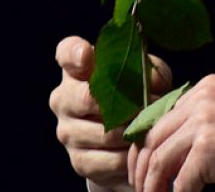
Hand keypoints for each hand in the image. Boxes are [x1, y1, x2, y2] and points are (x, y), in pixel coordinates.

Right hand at [50, 36, 172, 191]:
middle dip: (123, 105)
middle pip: (85, 98)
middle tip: (146, 107)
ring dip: (132, 132)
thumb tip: (152, 82)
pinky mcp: (79, 161)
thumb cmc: (135, 96)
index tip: (87, 55)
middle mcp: (63, 98)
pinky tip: (141, 149)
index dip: (75, 54)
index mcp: (75, 69)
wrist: (127, 141)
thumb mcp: (145, 77)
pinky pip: (111, 159)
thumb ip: (149, 71)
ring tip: (150, 128)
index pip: (66, 53)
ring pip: (104, 133)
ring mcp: (67, 131)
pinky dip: (131, 156)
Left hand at [128, 74, 214, 191]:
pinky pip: (181, 180)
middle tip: (141, 187)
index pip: (160, 116)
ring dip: (153, 185)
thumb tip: (162, 150)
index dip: (145, 144)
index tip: (141, 166)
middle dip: (142, 166)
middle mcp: (201, 99)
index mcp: (203, 88)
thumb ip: (196, 123)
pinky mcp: (209, 148)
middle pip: (154, 136)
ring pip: (160, 159)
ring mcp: (204, 122)